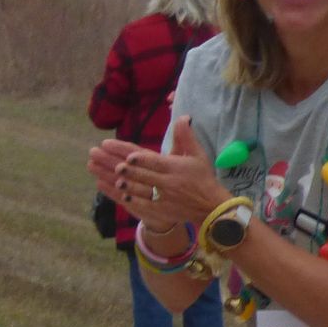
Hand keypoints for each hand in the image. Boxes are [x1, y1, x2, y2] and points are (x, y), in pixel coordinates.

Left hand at [89, 116, 224, 229]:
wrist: (211, 205)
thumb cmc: (202, 177)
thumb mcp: (197, 155)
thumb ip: (186, 136)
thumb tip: (184, 116)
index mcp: (175, 167)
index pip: (156, 162)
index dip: (142, 159)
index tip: (129, 156)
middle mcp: (169, 182)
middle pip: (146, 175)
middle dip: (131, 171)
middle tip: (116, 166)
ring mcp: (164, 197)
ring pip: (143, 190)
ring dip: (129, 186)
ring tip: (116, 181)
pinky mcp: (162, 210)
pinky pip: (145, 206)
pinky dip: (134, 201)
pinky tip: (123, 196)